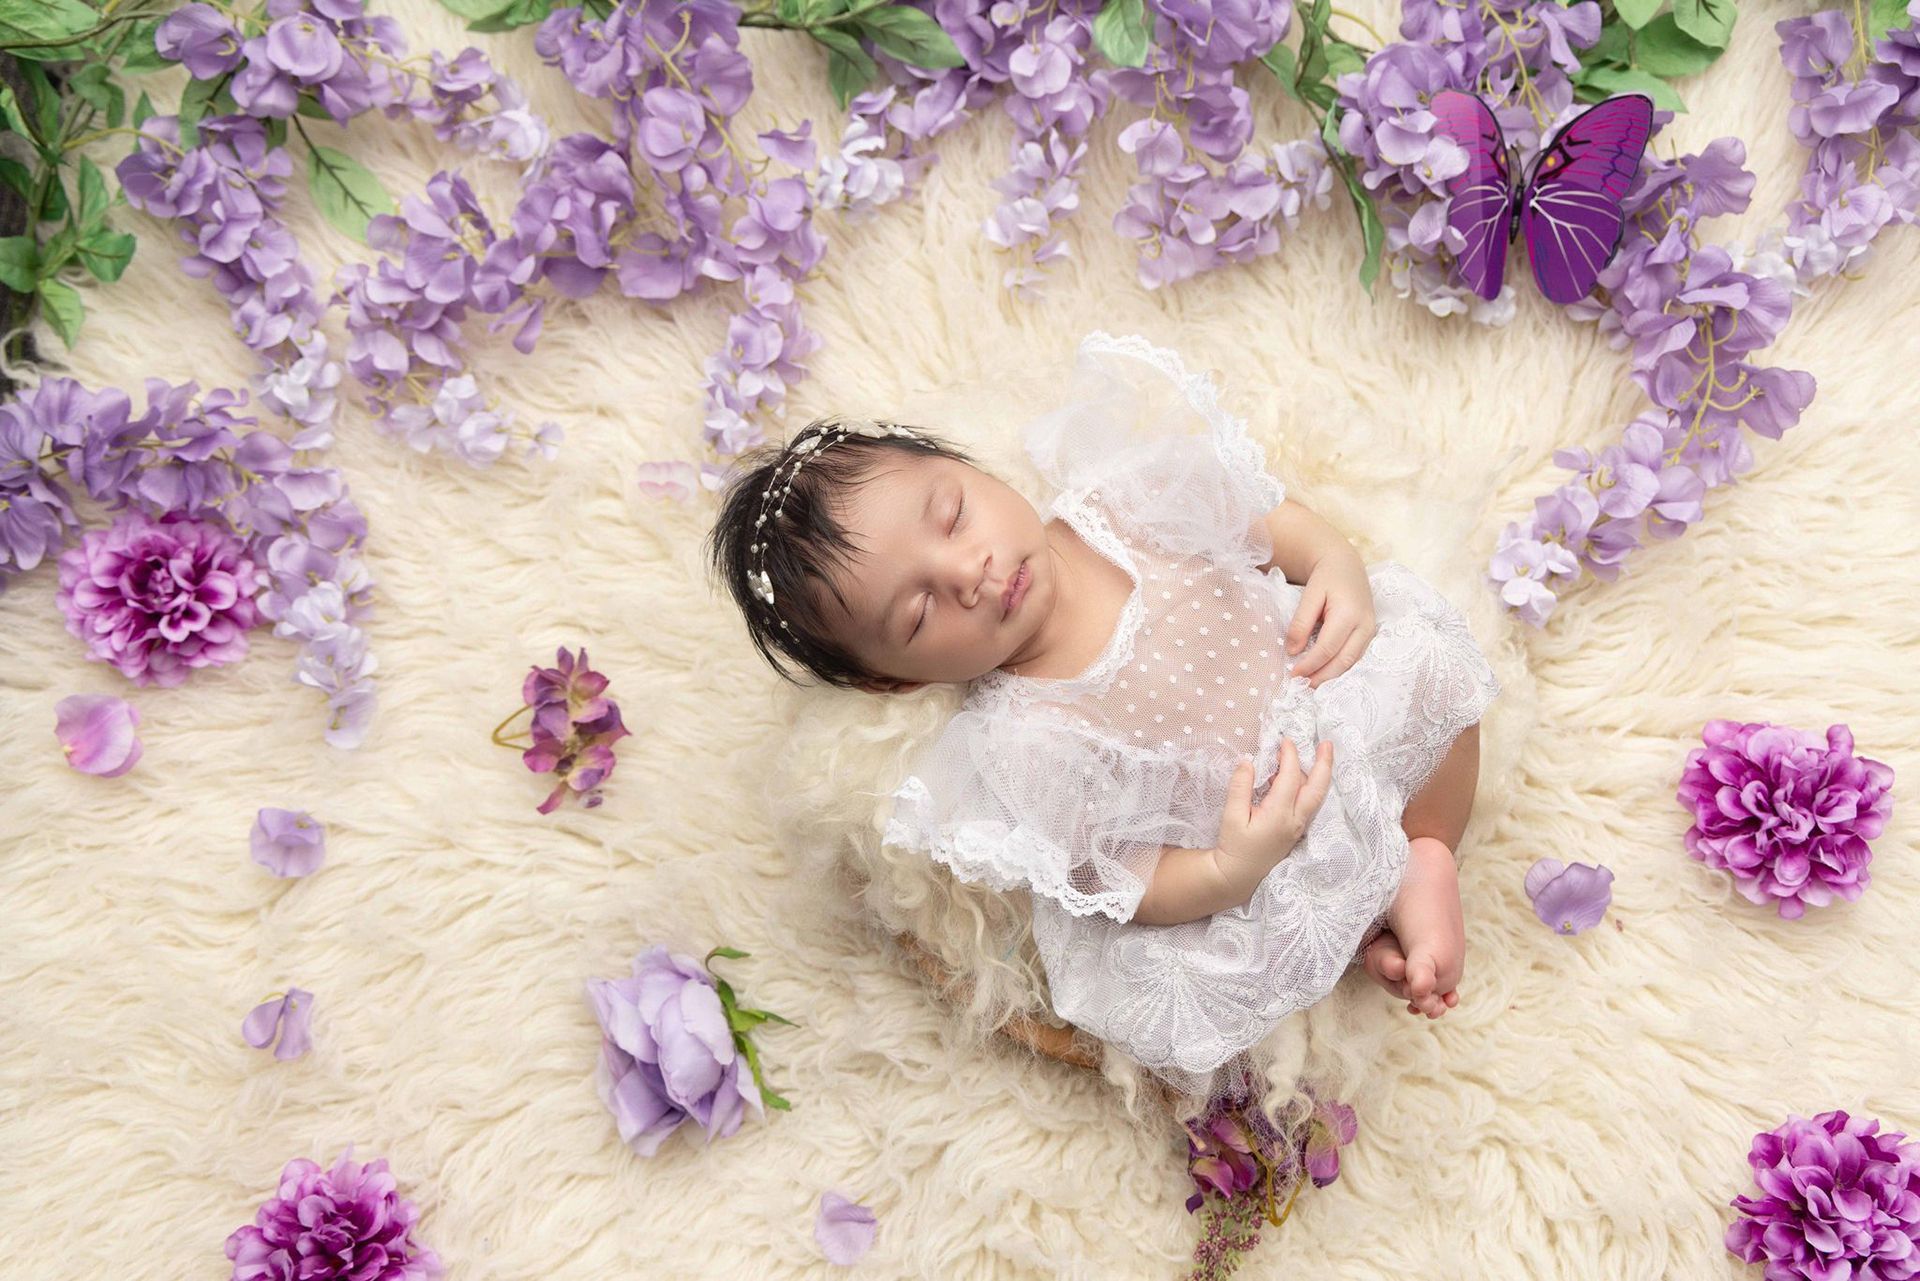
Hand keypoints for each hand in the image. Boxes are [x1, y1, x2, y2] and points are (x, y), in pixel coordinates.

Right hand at [1214, 738, 1333, 892]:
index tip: (1284, 740)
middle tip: (1326, 744)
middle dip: (1324, 764)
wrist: (1239, 876)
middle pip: (1318, 788)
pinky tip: (1292, 778)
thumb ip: (1240, 787)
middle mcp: (1295, 820)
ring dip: (1315, 774)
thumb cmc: (1234, 847)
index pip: (1290, 778)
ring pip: (1315, 796)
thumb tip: (1248, 762)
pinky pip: (1307, 803)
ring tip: (1305, 755)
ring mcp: (1298, 826)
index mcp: (1279, 815)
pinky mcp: (1296, 830)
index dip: (1289, 756)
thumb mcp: (1231, 817)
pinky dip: (1306, 786)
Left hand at [1285, 549, 1376, 688]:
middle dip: (1322, 677)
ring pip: (1352, 662)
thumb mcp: (1310, 594)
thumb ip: (1301, 622)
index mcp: (1349, 614)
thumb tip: (1292, 651)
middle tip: (1302, 686)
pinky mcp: (1369, 634)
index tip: (1293, 674)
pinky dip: (1340, 668)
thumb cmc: (1326, 577)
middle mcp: (1365, 625)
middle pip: (1343, 661)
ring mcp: (1370, 631)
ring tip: (1311, 684)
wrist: (1346, 564)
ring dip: (1332, 676)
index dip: (1310, 664)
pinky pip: (1355, 657)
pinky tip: (1325, 673)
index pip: (1327, 648)